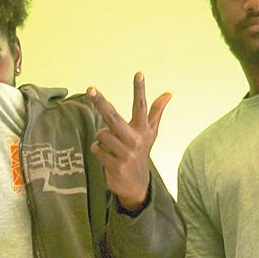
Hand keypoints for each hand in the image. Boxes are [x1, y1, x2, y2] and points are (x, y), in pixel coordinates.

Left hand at [85, 73, 170, 210]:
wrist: (137, 184)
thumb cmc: (140, 152)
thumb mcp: (151, 133)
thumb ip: (157, 112)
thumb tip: (168, 93)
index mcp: (143, 128)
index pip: (141, 105)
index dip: (140, 89)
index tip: (139, 73)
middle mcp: (135, 139)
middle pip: (113, 116)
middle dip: (100, 102)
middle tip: (90, 88)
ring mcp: (125, 153)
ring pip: (101, 134)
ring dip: (101, 138)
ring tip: (111, 145)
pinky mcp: (115, 165)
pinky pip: (97, 149)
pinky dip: (97, 150)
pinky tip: (106, 155)